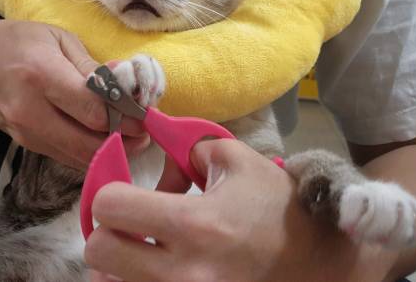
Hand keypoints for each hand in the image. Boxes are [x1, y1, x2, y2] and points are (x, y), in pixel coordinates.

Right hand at [0, 19, 148, 168]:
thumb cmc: (14, 41)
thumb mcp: (56, 38)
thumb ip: (90, 67)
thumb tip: (124, 88)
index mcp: (43, 76)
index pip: (93, 110)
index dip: (126, 117)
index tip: (145, 114)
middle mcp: (33, 111)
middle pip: (89, 143)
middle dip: (124, 142)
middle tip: (145, 135)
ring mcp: (27, 133)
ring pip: (78, 156)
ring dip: (109, 152)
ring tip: (131, 140)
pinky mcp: (25, 144)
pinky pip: (65, 156)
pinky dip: (88, 153)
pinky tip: (105, 141)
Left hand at [85, 139, 391, 281]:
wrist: (317, 260)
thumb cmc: (276, 207)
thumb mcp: (237, 160)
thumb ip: (188, 148)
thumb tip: (155, 155)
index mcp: (195, 224)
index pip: (109, 207)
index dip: (112, 193)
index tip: (128, 193)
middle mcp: (183, 272)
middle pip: (98, 252)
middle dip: (109, 230)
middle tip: (131, 224)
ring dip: (118, 262)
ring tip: (143, 249)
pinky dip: (136, 281)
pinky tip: (155, 269)